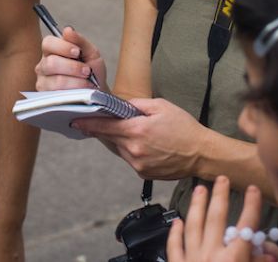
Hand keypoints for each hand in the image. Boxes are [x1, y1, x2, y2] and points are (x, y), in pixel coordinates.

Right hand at [34, 27, 106, 90]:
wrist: (97, 95)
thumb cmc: (92, 71)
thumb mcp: (91, 53)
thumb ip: (79, 40)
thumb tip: (67, 29)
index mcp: (52, 50)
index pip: (48, 43)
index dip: (62, 47)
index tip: (77, 52)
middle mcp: (43, 66)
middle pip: (51, 63)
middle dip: (73, 67)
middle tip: (87, 71)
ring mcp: (43, 83)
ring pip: (55, 81)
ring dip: (76, 82)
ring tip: (87, 83)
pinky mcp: (46, 99)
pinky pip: (58, 96)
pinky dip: (73, 93)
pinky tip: (81, 93)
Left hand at [73, 97, 205, 179]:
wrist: (201, 154)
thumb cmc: (184, 128)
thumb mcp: (160, 106)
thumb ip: (136, 105)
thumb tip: (119, 104)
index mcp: (137, 131)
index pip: (104, 127)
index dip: (88, 124)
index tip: (75, 121)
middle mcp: (134, 150)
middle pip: (109, 138)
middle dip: (106, 129)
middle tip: (104, 119)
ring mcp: (138, 164)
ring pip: (119, 149)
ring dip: (120, 139)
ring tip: (135, 131)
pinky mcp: (143, 173)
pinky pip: (129, 158)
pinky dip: (131, 150)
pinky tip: (144, 143)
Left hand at [166, 176, 277, 261]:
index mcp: (234, 260)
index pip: (245, 226)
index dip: (251, 206)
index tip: (253, 189)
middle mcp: (211, 256)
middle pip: (215, 218)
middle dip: (220, 197)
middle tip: (221, 178)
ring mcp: (192, 261)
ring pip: (193, 225)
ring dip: (196, 205)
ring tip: (199, 188)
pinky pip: (175, 247)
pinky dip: (175, 232)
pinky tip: (177, 221)